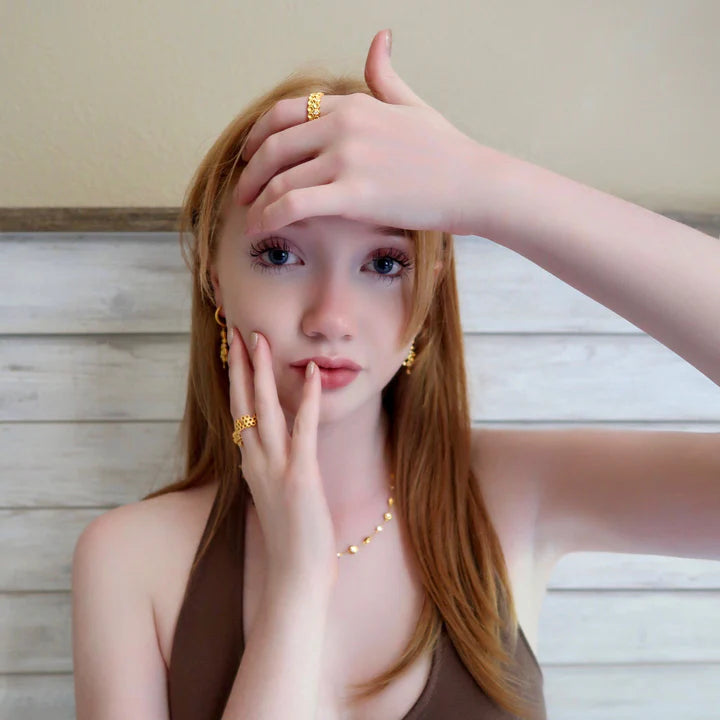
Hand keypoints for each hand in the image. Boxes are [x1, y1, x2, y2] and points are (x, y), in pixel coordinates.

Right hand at [227, 328, 337, 591]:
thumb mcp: (275, 497)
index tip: (234, 353)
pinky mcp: (300, 477)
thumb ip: (269, 472)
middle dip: (241, 366)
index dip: (236, 381)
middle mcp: (256, 462)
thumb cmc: (289, 542)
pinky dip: (307, 401)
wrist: (293, 579)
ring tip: (261, 340)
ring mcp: (276, 468)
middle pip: (243, 404)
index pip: (239, 413)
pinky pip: (303, 431)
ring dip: (262, 373)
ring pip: (264, 410)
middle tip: (238, 331)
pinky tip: (311, 375)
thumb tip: (269, 453)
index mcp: (251, 465)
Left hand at [234, 29, 509, 237]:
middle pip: (274, 146)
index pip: (284, 114)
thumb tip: (380, 38)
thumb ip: (385, 75)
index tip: (250, 159)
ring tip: (251, 219)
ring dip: (257, 202)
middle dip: (250, 173)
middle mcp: (343, 126)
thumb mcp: (412, 104)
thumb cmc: (446, 151)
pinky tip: (262, 231)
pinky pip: (294, 204)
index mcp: (352, 104)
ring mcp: (347, 158)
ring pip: (280, 178)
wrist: (473, 183)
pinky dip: (270, 218)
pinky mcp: (353, 194)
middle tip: (242, 194)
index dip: (258, 138)